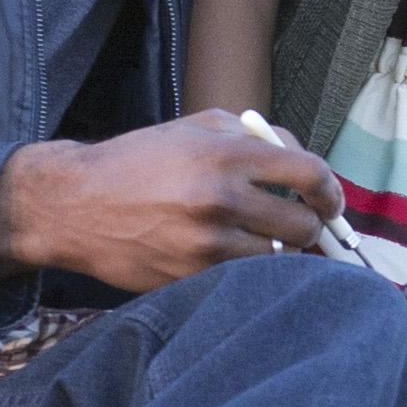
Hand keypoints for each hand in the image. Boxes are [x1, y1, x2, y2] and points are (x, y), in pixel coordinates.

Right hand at [0, 110, 342, 290]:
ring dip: (276, 252)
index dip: (330, 192)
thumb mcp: (196, 127)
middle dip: (308, 227)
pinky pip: (243, 280)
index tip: (329, 202)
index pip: (309, 174)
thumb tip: (305, 164)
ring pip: (277, 261)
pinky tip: (224, 255)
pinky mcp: (190, 278)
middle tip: (297, 225)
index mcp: (226, 154)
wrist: (75, 203)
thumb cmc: (139, 160)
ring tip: (253, 238)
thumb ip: (256, 136)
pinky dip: (245, 271)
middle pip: (303, 227)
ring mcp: (205, 245)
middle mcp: (220, 199)